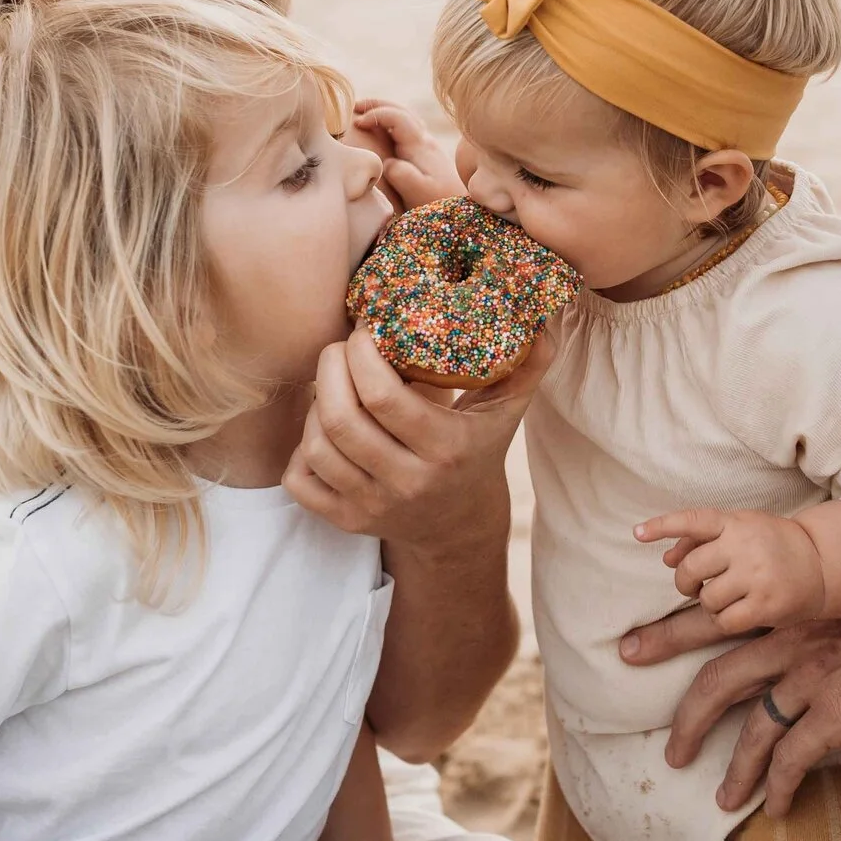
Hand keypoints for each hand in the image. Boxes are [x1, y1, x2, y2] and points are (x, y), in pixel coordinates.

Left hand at [285, 326, 551, 551]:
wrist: (460, 525)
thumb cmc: (478, 448)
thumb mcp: (507, 409)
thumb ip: (527, 363)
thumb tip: (540, 314)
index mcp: (446, 449)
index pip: (384, 398)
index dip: (362, 355)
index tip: (366, 331)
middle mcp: (408, 483)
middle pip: (343, 420)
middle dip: (329, 370)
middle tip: (339, 349)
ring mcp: (374, 507)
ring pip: (317, 447)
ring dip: (316, 405)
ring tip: (332, 385)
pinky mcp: (346, 522)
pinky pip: (299, 481)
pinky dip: (301, 449)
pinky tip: (324, 428)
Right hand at [350, 99, 465, 209]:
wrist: (464, 211)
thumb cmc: (438, 203)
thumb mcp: (418, 192)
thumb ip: (402, 175)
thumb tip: (388, 162)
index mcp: (420, 146)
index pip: (397, 116)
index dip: (376, 114)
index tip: (357, 123)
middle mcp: (425, 140)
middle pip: (402, 110)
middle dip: (378, 104)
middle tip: (355, 105)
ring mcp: (427, 146)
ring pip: (406, 117)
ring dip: (386, 110)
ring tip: (366, 112)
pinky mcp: (427, 154)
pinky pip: (408, 129)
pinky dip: (392, 122)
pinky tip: (384, 129)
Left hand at [636, 508, 824, 632]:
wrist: (822, 563)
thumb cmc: (772, 544)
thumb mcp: (741, 530)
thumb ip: (702, 539)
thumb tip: (666, 557)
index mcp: (736, 522)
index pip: (693, 520)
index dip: (663, 526)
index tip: (637, 534)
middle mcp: (745, 546)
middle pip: (691, 569)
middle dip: (685, 582)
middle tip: (694, 585)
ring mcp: (757, 575)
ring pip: (706, 598)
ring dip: (708, 602)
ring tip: (726, 596)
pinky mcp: (767, 605)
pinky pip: (724, 621)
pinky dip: (724, 620)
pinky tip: (736, 613)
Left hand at [663, 575, 840, 818]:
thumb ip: (826, 632)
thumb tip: (818, 655)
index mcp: (791, 615)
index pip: (716, 623)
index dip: (671, 635)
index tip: (634, 647)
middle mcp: (790, 644)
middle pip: (715, 679)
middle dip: (683, 716)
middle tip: (667, 749)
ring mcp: (810, 680)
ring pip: (750, 732)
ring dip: (734, 771)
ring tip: (722, 800)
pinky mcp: (835, 715)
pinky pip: (792, 761)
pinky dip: (779, 789)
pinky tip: (777, 810)